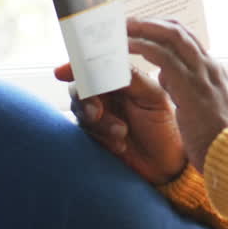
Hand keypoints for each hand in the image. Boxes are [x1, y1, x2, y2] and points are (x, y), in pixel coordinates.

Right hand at [56, 62, 187, 185]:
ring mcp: (99, 117)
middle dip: (85, 99)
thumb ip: (131, 78)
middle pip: (80, 88)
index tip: (61, 72)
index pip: (95, 66)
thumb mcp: (154, 98)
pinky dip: (99, 137)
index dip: (77, 67)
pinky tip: (119, 145)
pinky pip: (83, 132)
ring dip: (98, 123)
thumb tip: (107, 62)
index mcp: (122, 81)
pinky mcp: (94, 136)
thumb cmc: (165, 129)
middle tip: (97, 113)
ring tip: (121, 133)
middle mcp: (108, 96)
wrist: (166, 166)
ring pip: (80, 110)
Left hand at [127, 17, 227, 170]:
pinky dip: (142, 47)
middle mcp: (211, 68)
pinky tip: (125, 47)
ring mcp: (203, 75)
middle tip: (127, 22)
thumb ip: (187, 91)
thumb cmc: (218, 144)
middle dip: (151, 23)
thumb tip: (168, 79)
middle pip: (180, 31)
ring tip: (121, 28)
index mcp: (217, 73)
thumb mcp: (204, 111)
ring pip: (171, 36)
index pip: (189, 41)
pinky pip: (162, 56)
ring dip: (144, 29)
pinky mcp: (190, 86)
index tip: (143, 30)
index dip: (164, 31)